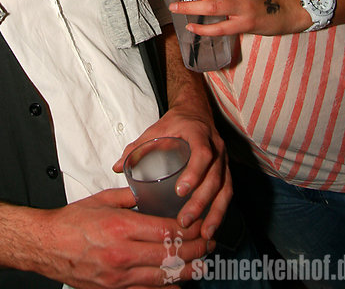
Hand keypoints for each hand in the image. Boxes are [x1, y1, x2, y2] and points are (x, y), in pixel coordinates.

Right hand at [35, 188, 212, 288]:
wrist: (47, 246)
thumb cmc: (71, 222)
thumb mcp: (102, 199)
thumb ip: (129, 197)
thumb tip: (148, 193)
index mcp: (122, 227)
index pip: (167, 231)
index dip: (190, 231)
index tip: (201, 226)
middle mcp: (124, 254)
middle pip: (171, 256)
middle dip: (197, 250)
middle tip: (209, 244)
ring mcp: (120, 277)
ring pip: (165, 279)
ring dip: (188, 272)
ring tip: (203, 264)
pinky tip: (180, 283)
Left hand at [112, 107, 230, 241]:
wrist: (197, 110)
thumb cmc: (176, 122)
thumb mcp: (157, 129)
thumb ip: (137, 147)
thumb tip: (117, 167)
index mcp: (199, 134)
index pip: (202, 154)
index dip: (194, 173)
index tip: (180, 191)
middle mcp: (216, 147)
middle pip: (215, 177)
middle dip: (201, 202)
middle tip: (184, 221)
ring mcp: (224, 160)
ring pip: (225, 189)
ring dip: (215, 213)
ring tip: (204, 234)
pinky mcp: (226, 170)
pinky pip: (227, 193)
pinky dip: (221, 211)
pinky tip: (211, 227)